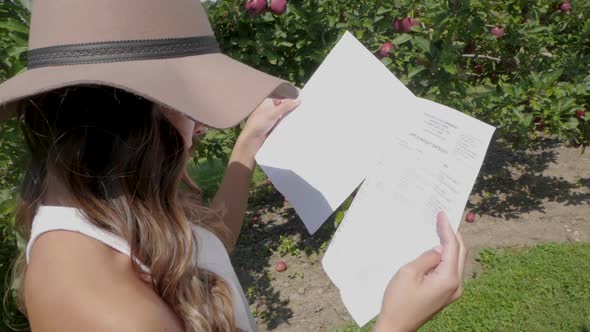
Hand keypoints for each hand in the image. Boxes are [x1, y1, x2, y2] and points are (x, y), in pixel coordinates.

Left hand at [234, 98, 300, 157]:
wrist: (252, 140)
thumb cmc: (258, 124)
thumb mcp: (273, 113)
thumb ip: (286, 106)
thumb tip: (298, 100)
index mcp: (269, 100)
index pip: (284, 96)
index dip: (293, 96)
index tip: (303, 98)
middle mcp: (272, 107)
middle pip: (287, 104)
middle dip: (294, 106)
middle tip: (305, 107)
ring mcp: (274, 116)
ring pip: (287, 113)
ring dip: (293, 114)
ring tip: (303, 115)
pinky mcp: (276, 125)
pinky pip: (286, 121)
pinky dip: (290, 121)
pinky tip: (296, 122)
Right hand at [374, 212, 466, 331]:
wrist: (396, 326)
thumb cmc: (398, 301)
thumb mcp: (409, 272)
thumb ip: (427, 257)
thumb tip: (438, 248)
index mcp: (448, 279)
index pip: (452, 247)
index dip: (447, 228)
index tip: (442, 214)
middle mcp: (455, 286)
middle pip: (460, 253)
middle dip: (453, 235)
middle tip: (444, 218)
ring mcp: (452, 292)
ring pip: (456, 261)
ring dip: (450, 245)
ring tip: (441, 229)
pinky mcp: (445, 295)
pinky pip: (450, 270)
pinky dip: (446, 257)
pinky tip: (437, 249)